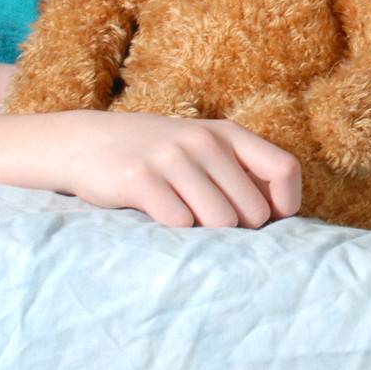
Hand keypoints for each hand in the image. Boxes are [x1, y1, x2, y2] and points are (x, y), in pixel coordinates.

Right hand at [61, 111, 301, 228]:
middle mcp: (204, 141)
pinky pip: (179, 224)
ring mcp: (172, 157)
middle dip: (238, 230)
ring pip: (220, 222)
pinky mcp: (139, 178)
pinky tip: (158, 218)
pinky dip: (173, 232)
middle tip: (209, 225)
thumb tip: (281, 216)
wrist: (84, 142)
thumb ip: (242, 174)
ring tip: (184, 220)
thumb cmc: (157, 156)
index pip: (285, 169)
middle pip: (254, 210)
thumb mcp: (203, 150)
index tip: (268, 223)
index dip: (285, 205)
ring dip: (205, 235)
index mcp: (228, 134)